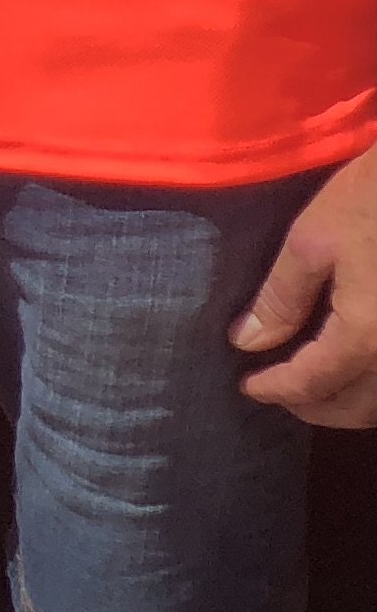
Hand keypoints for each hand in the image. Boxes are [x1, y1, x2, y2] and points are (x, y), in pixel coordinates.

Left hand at [238, 143, 376, 423]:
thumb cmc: (370, 203)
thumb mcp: (312, 242)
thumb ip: (280, 299)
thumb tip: (246, 342)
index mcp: (366, 337)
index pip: (313, 383)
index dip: (276, 389)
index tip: (247, 387)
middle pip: (357, 408)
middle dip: (314, 406)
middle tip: (276, 391)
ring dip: (348, 403)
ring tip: (310, 384)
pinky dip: (373, 385)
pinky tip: (351, 365)